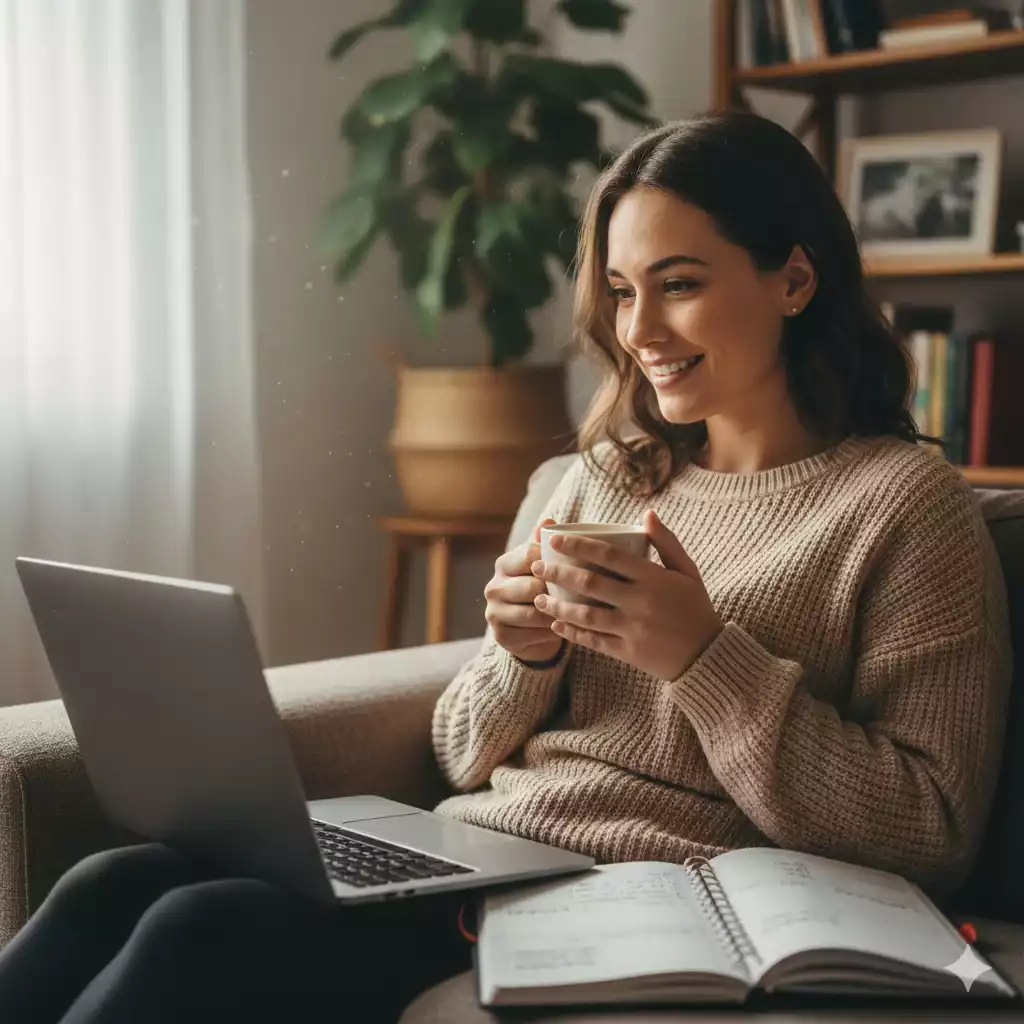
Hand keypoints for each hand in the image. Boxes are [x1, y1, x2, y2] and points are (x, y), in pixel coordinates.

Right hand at [484, 518, 564, 663]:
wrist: (529, 630)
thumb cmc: (540, 589)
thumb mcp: (543, 565)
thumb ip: (544, 544)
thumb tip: (549, 520)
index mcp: (503, 564)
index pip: (530, 556)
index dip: (555, 562)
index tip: (576, 567)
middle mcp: (493, 587)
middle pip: (532, 586)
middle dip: (557, 592)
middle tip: (581, 595)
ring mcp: (494, 613)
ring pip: (534, 613)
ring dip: (557, 614)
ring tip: (576, 613)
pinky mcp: (501, 636)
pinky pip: (533, 634)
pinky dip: (552, 632)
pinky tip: (564, 628)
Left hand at [531, 510, 721, 679]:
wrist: (708, 656)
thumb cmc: (695, 607)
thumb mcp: (688, 571)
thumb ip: (667, 542)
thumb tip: (647, 514)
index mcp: (654, 578)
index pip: (609, 555)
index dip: (578, 545)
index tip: (555, 539)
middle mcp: (641, 602)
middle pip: (590, 583)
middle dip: (558, 573)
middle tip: (536, 567)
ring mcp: (633, 629)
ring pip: (586, 614)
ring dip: (558, 605)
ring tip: (538, 598)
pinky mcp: (628, 652)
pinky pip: (594, 640)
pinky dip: (573, 633)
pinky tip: (556, 624)